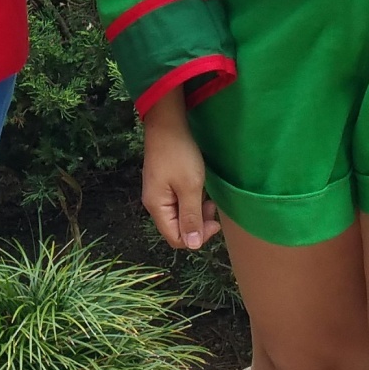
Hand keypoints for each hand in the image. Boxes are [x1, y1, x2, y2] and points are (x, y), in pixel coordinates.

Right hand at [141, 89, 219, 250]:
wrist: (167, 124)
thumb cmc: (180, 155)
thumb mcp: (190, 187)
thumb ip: (191, 217)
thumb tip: (192, 245)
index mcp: (157, 207)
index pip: (176, 239)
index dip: (197, 236)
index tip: (214, 221)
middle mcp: (154, 204)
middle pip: (176, 228)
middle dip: (197, 224)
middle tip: (213, 207)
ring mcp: (157, 193)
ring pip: (178, 216)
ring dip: (196, 212)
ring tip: (208, 198)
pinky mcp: (163, 184)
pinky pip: (177, 203)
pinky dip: (191, 201)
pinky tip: (199, 191)